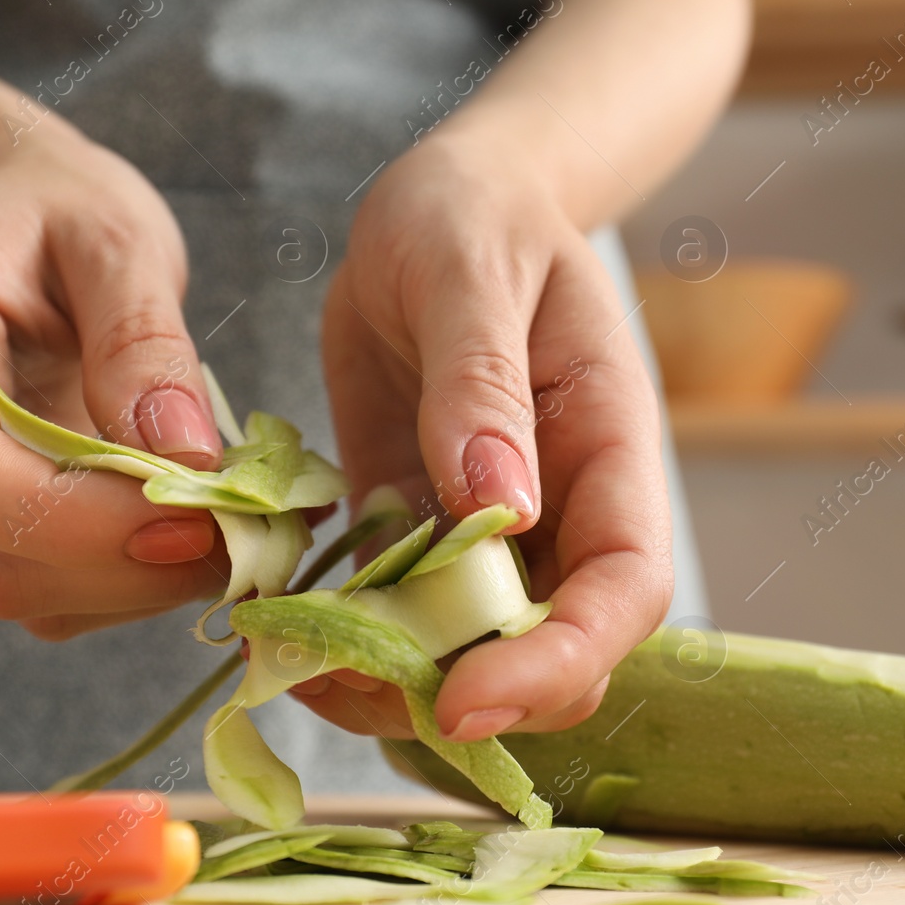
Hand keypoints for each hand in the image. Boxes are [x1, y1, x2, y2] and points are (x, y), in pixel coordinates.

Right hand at [0, 117, 232, 637]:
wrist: (7, 211)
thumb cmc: (55, 203)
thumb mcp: (116, 235)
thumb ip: (144, 338)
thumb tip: (183, 455)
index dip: (72, 522)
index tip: (195, 517)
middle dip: (134, 565)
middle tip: (254, 527)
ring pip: (22, 589)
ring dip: (144, 581)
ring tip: (243, 523)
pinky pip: (48, 588)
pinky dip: (133, 577)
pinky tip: (200, 523)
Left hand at [301, 132, 673, 741]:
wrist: (439, 206)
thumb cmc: (475, 213)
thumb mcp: (470, 269)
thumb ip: (481, 383)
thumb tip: (500, 511)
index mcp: (608, 446)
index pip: (625, 589)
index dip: (558, 662)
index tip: (464, 697)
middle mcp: (563, 507)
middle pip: (552, 651)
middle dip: (464, 693)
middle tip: (345, 684)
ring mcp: (491, 529)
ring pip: (468, 650)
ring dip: (391, 682)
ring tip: (293, 663)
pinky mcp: (420, 524)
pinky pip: (397, 612)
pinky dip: (346, 639)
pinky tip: (279, 627)